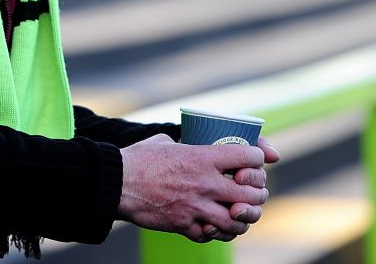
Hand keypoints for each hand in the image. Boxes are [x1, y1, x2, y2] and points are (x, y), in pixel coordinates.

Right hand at [117, 134, 270, 242]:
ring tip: (239, 213)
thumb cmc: (138, 159)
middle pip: (251, 194)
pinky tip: (216, 225)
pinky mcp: (184, 225)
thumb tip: (186, 140)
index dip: (258, 157)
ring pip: (237, 221)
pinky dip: (218, 232)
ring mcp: (196, 207)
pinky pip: (212, 235)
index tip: (256, 159)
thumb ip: (183, 142)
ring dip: (243, 218)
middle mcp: (204, 183)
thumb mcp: (165, 141)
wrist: (116, 184)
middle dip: (258, 194)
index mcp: (202, 157)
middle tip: (253, 192)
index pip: (248, 156)